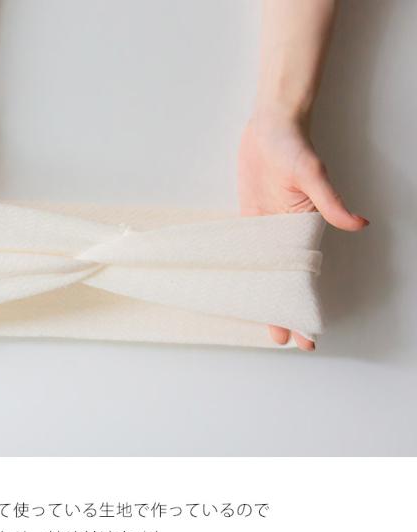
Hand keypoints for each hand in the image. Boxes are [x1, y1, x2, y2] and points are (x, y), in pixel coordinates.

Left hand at [238, 111, 367, 350]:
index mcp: (304, 229)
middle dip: (283, 309)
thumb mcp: (313, 175)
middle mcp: (285, 234)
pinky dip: (244, 270)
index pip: (306, 276)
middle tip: (282, 338)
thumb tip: (358, 224)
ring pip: (263, 271)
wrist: (270, 126)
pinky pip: (244, 251)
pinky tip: (240, 286)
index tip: (310, 335)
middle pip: (284, 280)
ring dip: (263, 295)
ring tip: (262, 322)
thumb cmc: (294, 146)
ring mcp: (265, 228)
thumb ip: (330, 203)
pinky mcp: (248, 218)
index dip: (306, 304)